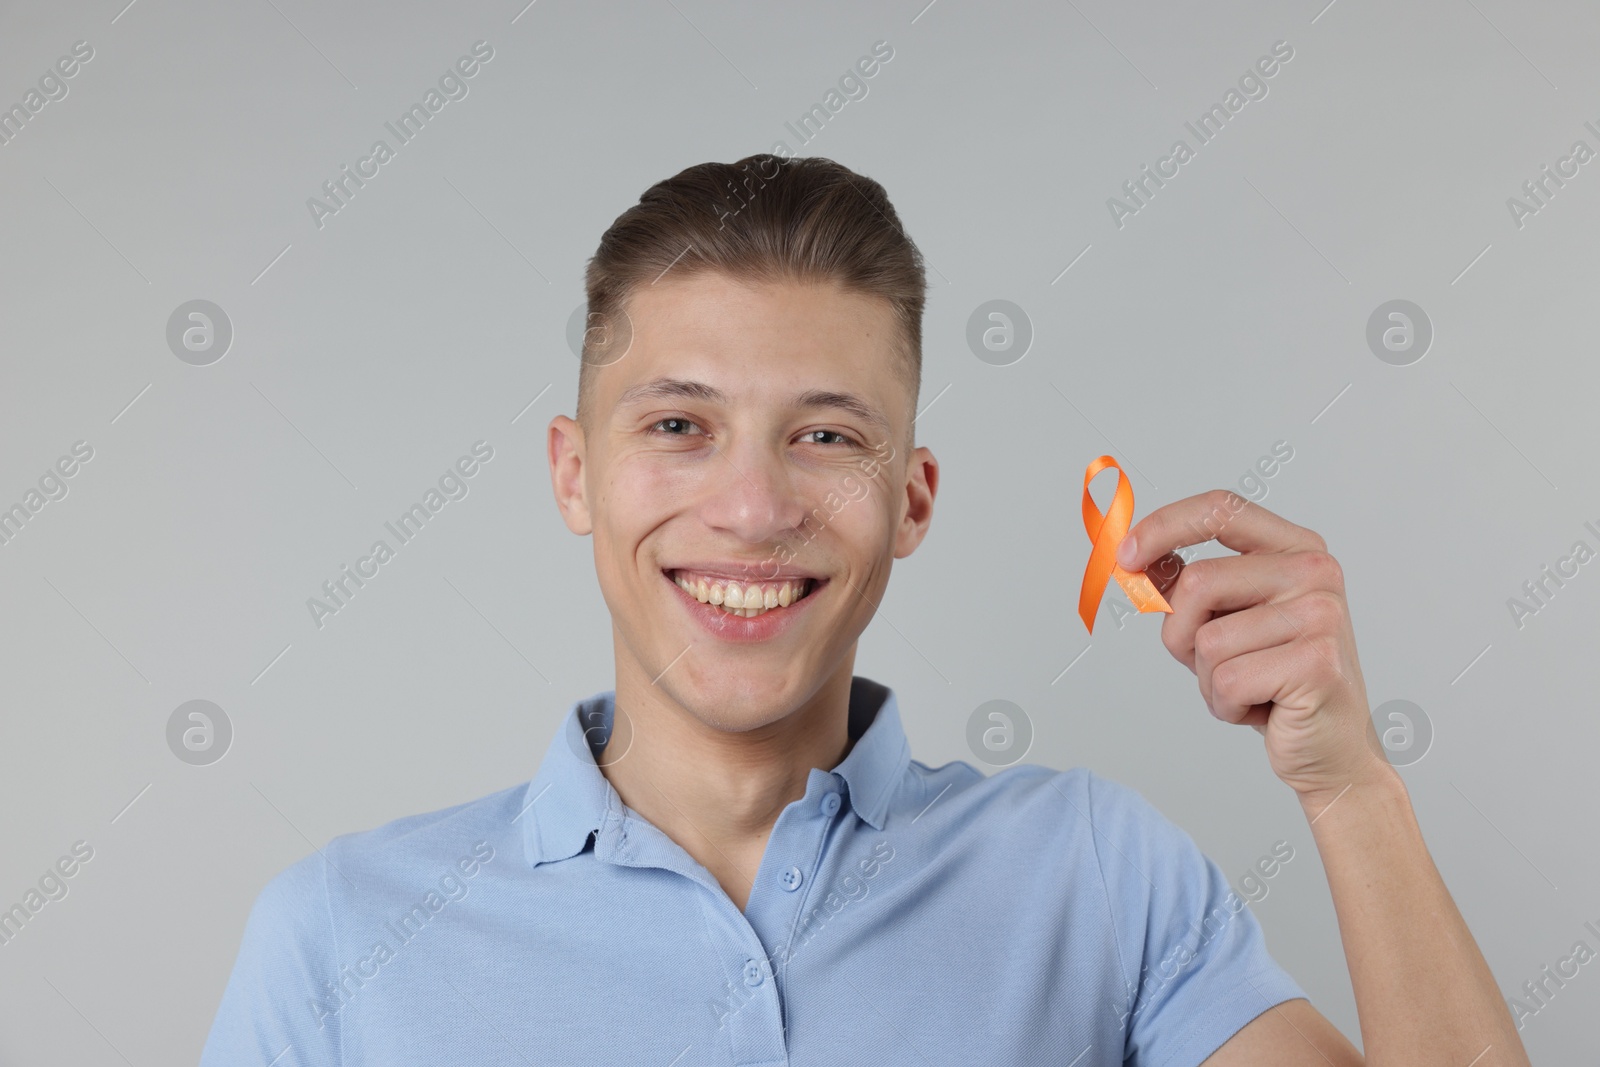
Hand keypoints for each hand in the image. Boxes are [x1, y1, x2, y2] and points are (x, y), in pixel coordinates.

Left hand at [1115, 490, 1390, 804]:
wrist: (1330, 745)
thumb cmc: (1274, 678)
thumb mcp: (1226, 619)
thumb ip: (1187, 584)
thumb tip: (1135, 556)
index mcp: (1296, 547)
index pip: (1220, 508)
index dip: (1163, 527)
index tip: (1125, 556)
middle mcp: (1315, 572)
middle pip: (1198, 582)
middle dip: (1180, 633)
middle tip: (1209, 662)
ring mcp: (1321, 616)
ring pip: (1207, 640)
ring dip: (1207, 677)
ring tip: (1249, 687)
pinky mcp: (1317, 663)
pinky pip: (1226, 680)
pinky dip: (1226, 704)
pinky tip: (1262, 708)